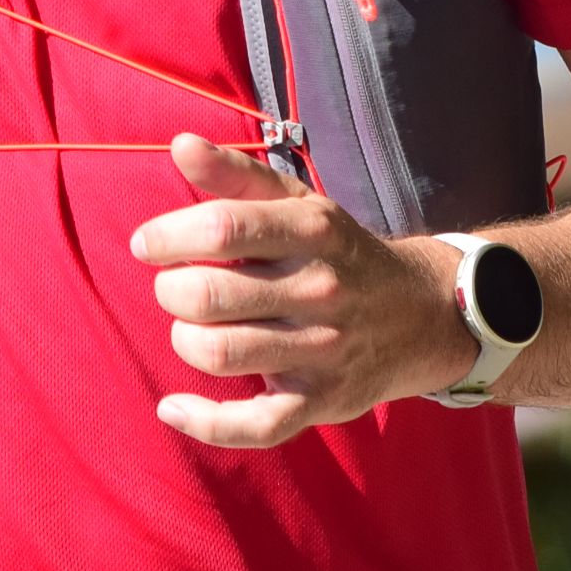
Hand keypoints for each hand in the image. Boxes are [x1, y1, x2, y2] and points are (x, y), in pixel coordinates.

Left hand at [129, 133, 478, 447]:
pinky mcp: (321, 402)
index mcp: (313, 231)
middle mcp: (320, 290)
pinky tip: (174, 406)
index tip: (149, 244)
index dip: (168, 236)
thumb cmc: (338, 253)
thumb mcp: (300, 204)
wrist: (422, 314)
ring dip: (185, 339)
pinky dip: (203, 421)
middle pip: (208, 296)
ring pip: (218, 353)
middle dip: (171, 290)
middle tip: (175, 286)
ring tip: (192, 327)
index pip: (221, 228)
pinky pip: (253, 426)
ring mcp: (322, 351)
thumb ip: (236, 175)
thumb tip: (179, 145)